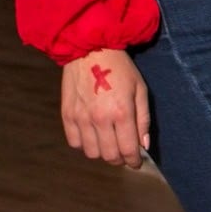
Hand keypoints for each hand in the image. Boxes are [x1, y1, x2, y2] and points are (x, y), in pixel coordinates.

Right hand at [62, 50, 149, 166]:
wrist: (90, 49)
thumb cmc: (120, 68)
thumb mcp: (140, 89)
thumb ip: (143, 119)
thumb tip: (143, 145)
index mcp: (122, 113)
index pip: (128, 150)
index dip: (134, 161)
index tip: (136, 162)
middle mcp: (100, 119)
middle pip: (110, 156)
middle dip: (120, 159)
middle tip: (124, 153)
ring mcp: (81, 118)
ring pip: (91, 153)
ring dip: (102, 153)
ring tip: (108, 143)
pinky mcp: (67, 115)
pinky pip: (74, 143)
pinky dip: (84, 144)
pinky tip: (92, 135)